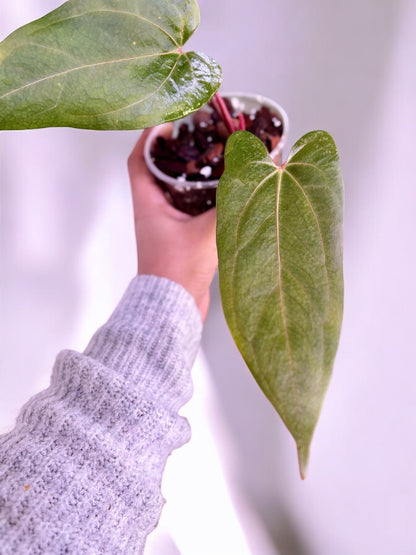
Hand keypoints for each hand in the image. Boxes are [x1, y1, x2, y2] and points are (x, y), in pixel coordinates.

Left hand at [128, 127, 217, 321]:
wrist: (173, 310)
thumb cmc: (178, 270)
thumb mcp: (207, 231)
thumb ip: (232, 202)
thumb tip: (258, 176)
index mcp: (148, 203)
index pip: (139, 159)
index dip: (150, 136)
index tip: (169, 120)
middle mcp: (153, 211)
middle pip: (159, 171)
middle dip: (178, 152)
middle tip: (200, 137)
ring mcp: (166, 226)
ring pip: (177, 191)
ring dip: (193, 175)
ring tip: (216, 159)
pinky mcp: (181, 240)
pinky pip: (190, 210)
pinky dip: (204, 198)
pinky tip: (224, 194)